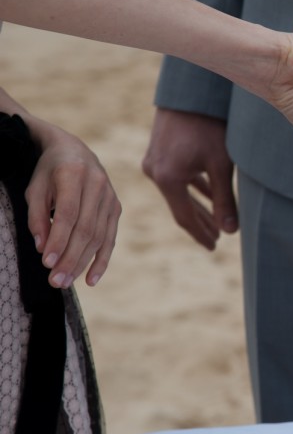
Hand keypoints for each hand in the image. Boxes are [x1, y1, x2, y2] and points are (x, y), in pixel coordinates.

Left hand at [26, 122, 120, 287]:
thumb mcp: (35, 188)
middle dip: (70, 258)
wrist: (75, 151)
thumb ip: (37, 217)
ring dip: (83, 262)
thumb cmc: (49, 172)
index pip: (68, 214)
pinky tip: (91, 280)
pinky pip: (110, 238)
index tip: (47, 262)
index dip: (59, 239)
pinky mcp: (117, 208)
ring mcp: (111, 198)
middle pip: (86, 229)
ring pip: (99, 237)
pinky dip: (102, 261)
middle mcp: (98, 185)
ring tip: (66, 282)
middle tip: (55, 281)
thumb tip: (43, 249)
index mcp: (74, 174)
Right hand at [142, 109, 234, 249]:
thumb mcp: (221, 164)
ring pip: (179, 193)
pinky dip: (193, 188)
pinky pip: (177, 178)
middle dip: (201, 224)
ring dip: (198, 206)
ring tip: (215, 223)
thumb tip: (230, 231)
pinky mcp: (160, 151)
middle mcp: (155, 172)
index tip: (214, 247)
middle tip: (216, 241)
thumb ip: (225, 199)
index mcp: (168, 179)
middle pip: (181, 207)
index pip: (185, 217)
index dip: (201, 234)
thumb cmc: (209, 125)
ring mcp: (155, 161)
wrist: (190, 91)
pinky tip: (207, 194)